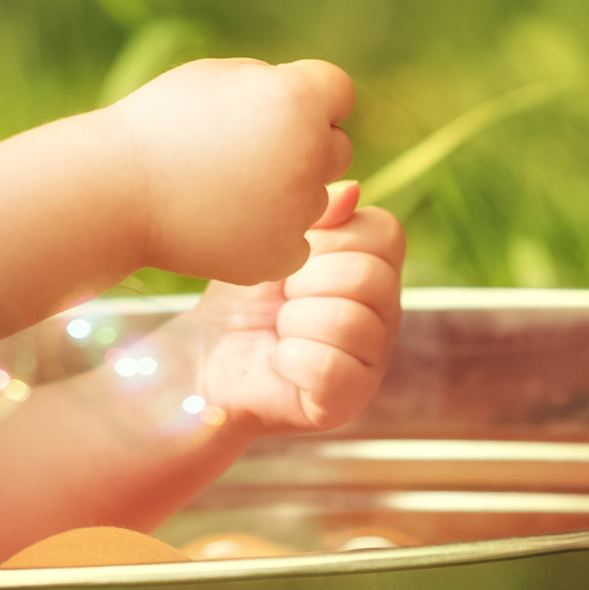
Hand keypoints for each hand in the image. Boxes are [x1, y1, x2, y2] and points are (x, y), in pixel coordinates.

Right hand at [109, 56, 354, 285]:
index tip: (269, 108)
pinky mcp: (282, 255)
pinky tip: (225, 221)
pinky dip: (268, 234)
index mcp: (297, 101)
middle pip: (337, 148)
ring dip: (286, 192)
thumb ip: (276, 84)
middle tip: (248, 151)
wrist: (116, 191)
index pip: (338, 92)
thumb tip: (315, 106)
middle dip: (305, 146)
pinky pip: (295, 239)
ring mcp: (299, 211)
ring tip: (225, 187)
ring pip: (315, 197)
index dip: (307, 96)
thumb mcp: (220, 76)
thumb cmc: (162, 122)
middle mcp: (310, 156)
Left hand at [186, 183, 403, 433]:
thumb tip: (352, 188)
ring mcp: (372, 361)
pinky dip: (289, 358)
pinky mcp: (347, 401)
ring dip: (293, 320)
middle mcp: (385, 314)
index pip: (385, 232)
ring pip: (348, 320)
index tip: (296, 252)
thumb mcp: (274, 239)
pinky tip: (279, 360)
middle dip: (306, 279)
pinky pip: (329, 366)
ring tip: (278, 328)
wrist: (203, 355)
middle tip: (281, 295)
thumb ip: (315, 213)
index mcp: (376, 268)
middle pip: (368, 275)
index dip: (331, 235)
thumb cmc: (244, 293)